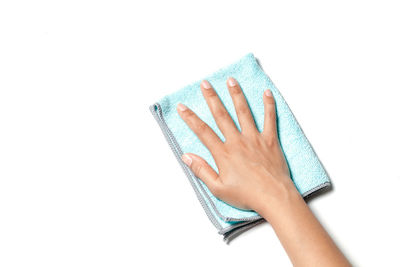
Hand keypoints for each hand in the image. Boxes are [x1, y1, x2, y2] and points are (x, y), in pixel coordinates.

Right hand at [177, 77, 298, 214]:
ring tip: (231, 80)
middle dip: (212, 98)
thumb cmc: (247, 195)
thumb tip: (186, 156)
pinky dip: (268, 105)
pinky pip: (270, 119)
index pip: (203, 131)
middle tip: (205, 84)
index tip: (182, 107)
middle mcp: (237, 141)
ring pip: (244, 112)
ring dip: (236, 95)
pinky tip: (266, 93)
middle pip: (221, 115)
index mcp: (223, 153)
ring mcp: (255, 138)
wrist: (274, 197)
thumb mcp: (218, 188)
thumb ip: (202, 170)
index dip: (190, 118)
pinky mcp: (270, 140)